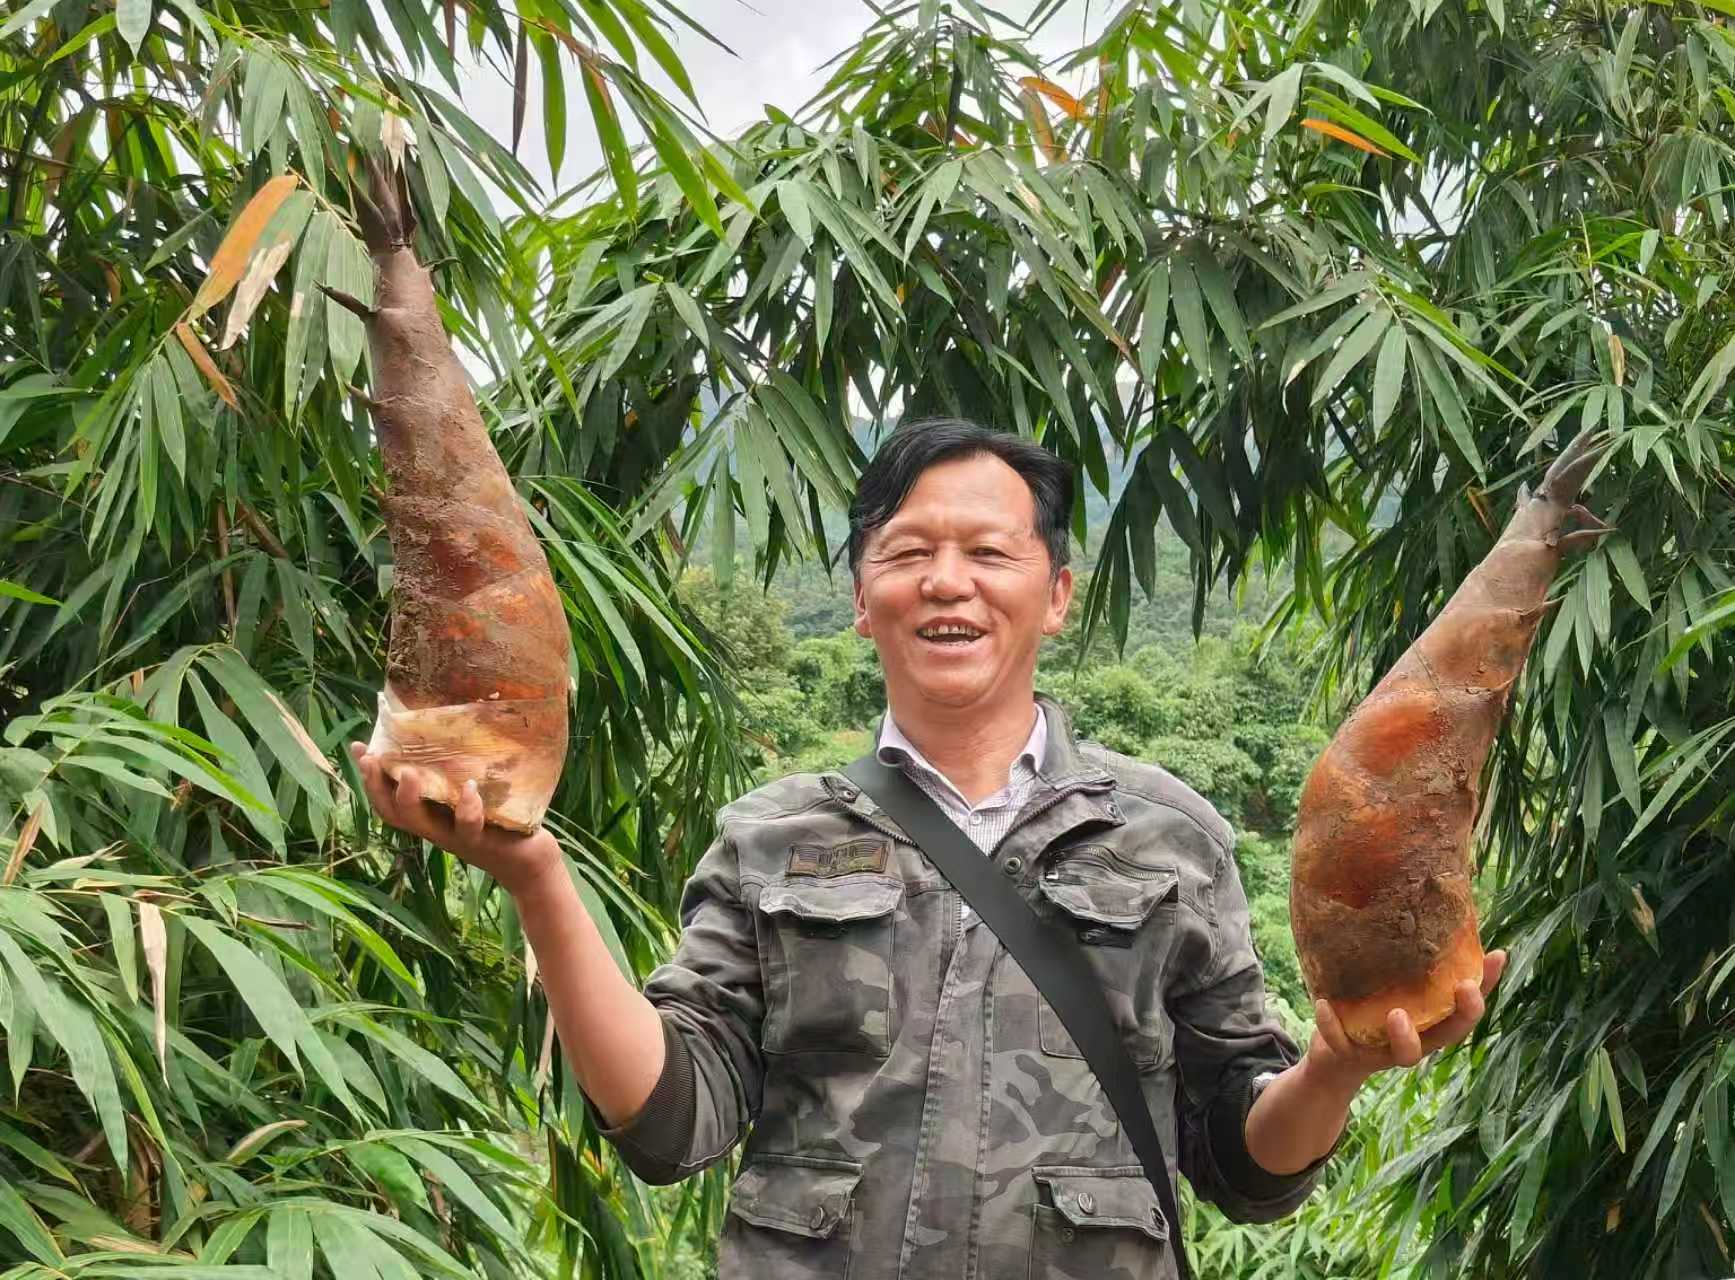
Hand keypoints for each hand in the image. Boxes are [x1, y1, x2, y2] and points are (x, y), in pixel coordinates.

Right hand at [349, 743, 562, 897]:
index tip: (358, 747)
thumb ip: (458, 774)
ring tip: (409, 774)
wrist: (530, 863)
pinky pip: (469, 829)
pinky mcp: (483, 843)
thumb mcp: (474, 795)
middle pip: (395, 813)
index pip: (389, 798)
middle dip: (377, 786)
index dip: (370, 777)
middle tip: (371, 759)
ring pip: (423, 825)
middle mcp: (436, 828)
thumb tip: (446, 734)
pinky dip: (467, 809)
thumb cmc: (500, 821)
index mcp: (429, 814)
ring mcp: (457, 838)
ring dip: (411, 800)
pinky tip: (468, 788)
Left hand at [1301, 949, 1507, 1097]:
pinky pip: (1341, 1045)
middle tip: (1463, 989)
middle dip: (1461, 1015)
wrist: (1332, 1055)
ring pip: (1405, 1054)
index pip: (1466, 1008)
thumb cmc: (1372, 1011)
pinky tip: (1323, 1004)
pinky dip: (1332, 1027)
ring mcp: (1384, 1050)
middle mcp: (1416, 1039)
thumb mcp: (1397, 986)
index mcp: (1430, 1021)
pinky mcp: (1350, 1055)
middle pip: (1448, 1035)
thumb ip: (1423, 965)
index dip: (1484, 985)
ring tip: (1396, 1014)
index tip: (1497, 955)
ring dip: (1403, 1036)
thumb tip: (1446, 918)